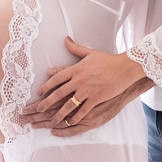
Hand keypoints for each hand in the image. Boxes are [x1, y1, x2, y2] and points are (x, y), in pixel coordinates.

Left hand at [25, 37, 146, 129]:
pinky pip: (82, 110)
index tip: (39, 92)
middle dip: (46, 103)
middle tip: (37, 110)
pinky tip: (69, 122)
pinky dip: (75, 117)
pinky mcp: (96, 99)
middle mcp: (79, 80)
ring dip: (59, 114)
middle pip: (58, 93)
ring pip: (69, 105)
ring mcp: (87, 90)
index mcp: (76, 69)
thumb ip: (75, 48)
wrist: (124, 68)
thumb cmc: (107, 60)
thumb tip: (65, 39)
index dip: (46, 86)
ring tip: (51, 120)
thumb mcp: (89, 53)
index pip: (56, 78)